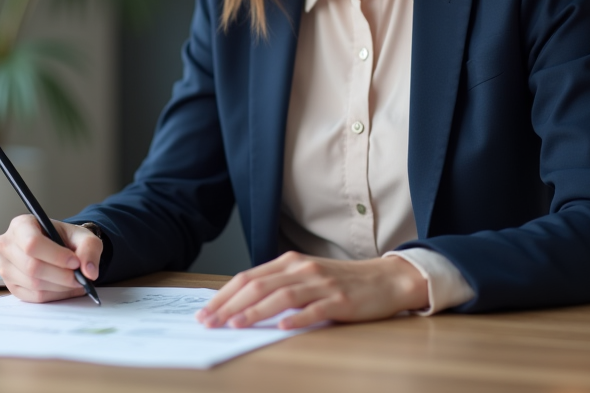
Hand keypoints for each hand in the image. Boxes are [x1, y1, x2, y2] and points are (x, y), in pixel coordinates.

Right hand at [0, 215, 102, 302]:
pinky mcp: (12, 286)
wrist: (58, 247)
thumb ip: (89, 249)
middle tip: (80, 277)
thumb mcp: (82, 236)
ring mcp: (6, 268)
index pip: (32, 243)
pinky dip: (55, 295)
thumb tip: (89, 272)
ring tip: (76, 281)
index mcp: (21, 225)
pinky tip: (66, 288)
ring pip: (34, 284)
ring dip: (60, 287)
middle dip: (61, 275)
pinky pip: (34, 297)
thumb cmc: (65, 238)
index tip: (75, 262)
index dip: (55, 256)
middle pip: (32, 267)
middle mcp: (7, 245)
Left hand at [195, 251, 428, 329]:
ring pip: (282, 296)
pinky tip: (282, 326)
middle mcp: (302, 269)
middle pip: (259, 286)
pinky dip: (297, 317)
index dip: (224, 295)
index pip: (248, 278)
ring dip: (256, 311)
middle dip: (230, 306)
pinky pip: (315, 309)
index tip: (205, 312)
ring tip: (236, 324)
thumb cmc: (341, 282)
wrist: (384, 280)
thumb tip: (242, 304)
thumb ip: (278, 286)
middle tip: (210, 322)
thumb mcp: (306, 277)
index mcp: (290, 263)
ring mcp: (321, 284)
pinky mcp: (340, 300)